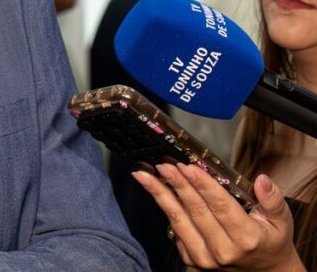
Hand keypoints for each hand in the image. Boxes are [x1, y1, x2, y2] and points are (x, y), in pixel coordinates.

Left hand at [133, 163, 304, 270]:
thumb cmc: (270, 241)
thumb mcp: (281, 221)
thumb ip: (272, 200)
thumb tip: (262, 180)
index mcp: (247, 238)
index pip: (221, 206)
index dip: (203, 185)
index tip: (187, 166)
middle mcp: (224, 250)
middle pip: (196, 211)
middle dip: (177, 185)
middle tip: (163, 165)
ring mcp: (206, 258)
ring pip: (179, 220)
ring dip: (160, 195)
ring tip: (144, 175)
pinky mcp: (193, 260)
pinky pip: (175, 229)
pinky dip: (165, 208)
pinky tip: (155, 191)